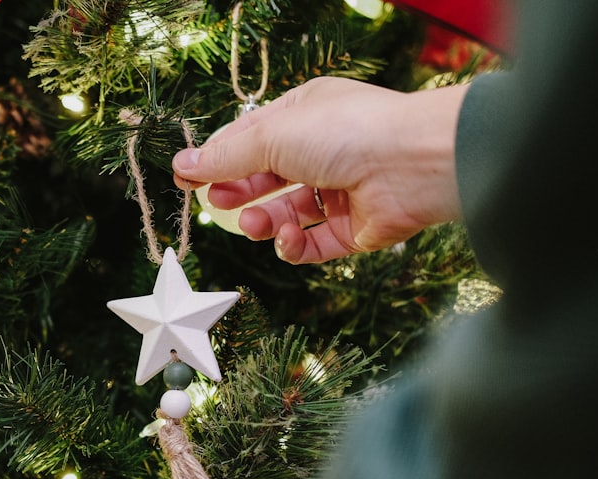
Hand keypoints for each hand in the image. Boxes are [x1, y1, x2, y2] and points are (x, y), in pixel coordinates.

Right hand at [172, 76, 467, 263]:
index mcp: (305, 115)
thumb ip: (225, 157)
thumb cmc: (346, 132)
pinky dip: (294, 245)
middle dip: (239, 192)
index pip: (251, 138)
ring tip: (254, 224)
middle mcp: (323, 151)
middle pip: (266, 178)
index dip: (218, 159)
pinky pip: (312, 243)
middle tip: (217, 202)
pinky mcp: (353, 229)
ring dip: (263, 222)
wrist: (414, 164)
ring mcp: (339, 191)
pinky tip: (287, 238)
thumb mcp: (273, 136)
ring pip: (285, 214)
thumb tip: (184, 164)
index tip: (186, 178)